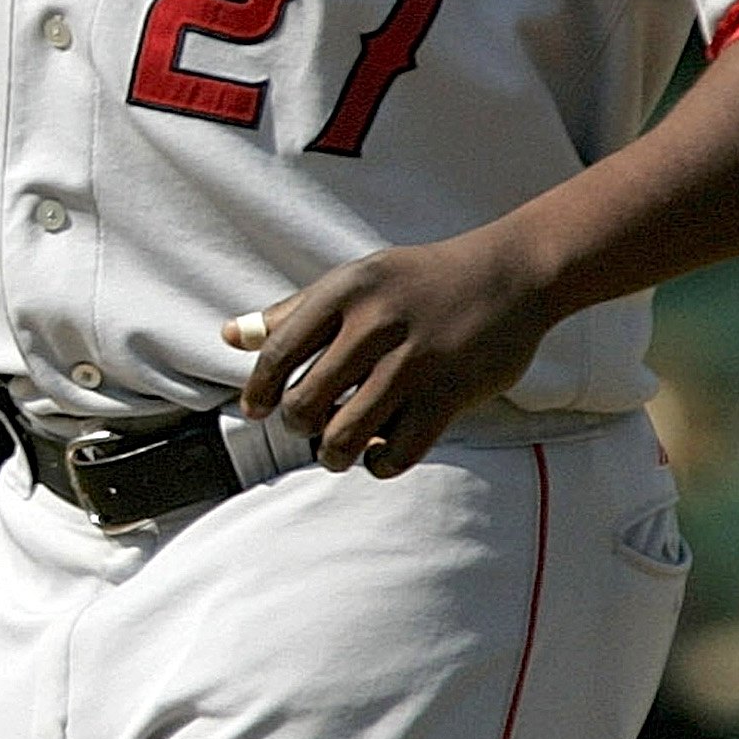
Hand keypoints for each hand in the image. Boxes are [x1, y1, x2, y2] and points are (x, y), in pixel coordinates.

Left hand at [222, 223, 552, 479]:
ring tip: (338, 447)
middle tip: (312, 423)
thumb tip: (229, 337)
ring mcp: (414, 362)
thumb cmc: (418, 281)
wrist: (509, 275)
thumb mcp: (356, 281)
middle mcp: (376, 323)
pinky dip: (380, 463)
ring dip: (334, 453)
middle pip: (305, 405)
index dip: (258, 390)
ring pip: (345, 437)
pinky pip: (397, 454)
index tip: (256, 410)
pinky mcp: (449, 395)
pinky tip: (382, 450)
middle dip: (300, 426)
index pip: (279, 352)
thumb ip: (293, 312)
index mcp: (347, 289)